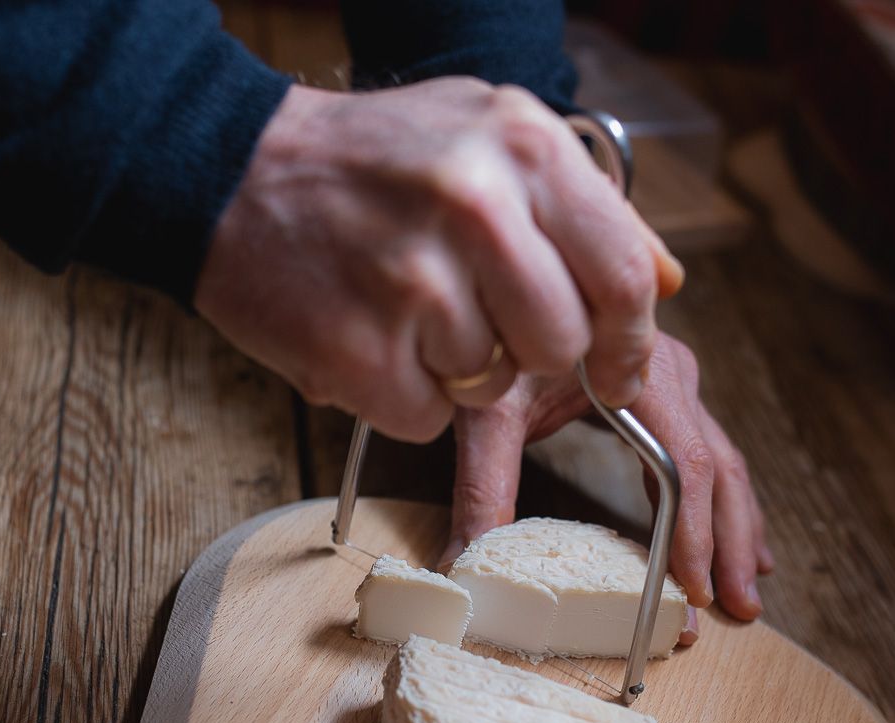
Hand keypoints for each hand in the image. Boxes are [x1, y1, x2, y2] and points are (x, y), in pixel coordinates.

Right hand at [194, 78, 682, 443]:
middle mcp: (475, 205)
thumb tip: (667, 280)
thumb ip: (584, 207)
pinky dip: (401, 394)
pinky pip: (425, 416)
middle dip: (530, 353)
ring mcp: (414, 281)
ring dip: (457, 369)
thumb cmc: (370, 160)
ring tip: (406, 310)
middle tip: (478, 322)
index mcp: (522, 147)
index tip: (617, 369)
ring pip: (493, 386)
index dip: (628, 337)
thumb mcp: (489, 135)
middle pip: (563, 344)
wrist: (228, 170)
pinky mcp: (359, 351)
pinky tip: (369, 336)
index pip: (624, 272)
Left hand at [444, 334, 773, 633]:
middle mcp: (670, 371)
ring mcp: (675, 381)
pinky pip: (706, 456)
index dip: (692, 534)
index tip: (693, 591)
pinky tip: (739, 545)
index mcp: (639, 370)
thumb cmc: (498, 336)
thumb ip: (480, 489)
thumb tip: (463, 567)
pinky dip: (721, 505)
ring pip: (723, 465)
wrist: (508, 280)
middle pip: (717, 469)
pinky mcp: (666, 394)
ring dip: (736, 531)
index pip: (682, 466)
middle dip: (728, 546)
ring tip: (746, 591)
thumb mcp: (486, 413)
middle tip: (736, 610)